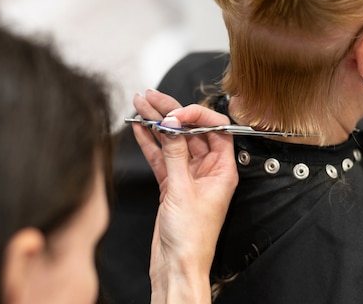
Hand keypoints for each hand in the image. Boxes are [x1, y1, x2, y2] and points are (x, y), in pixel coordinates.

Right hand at [132, 89, 237, 303]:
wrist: (176, 266)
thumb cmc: (192, 238)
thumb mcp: (182, 190)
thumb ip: (175, 154)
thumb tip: (171, 123)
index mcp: (223, 170)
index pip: (215, 128)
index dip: (195, 114)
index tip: (174, 111)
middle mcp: (208, 170)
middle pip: (190, 131)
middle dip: (170, 112)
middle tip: (151, 97)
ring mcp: (188, 176)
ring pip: (173, 142)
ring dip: (157, 124)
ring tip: (140, 105)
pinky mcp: (172, 185)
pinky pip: (161, 157)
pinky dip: (150, 142)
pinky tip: (140, 128)